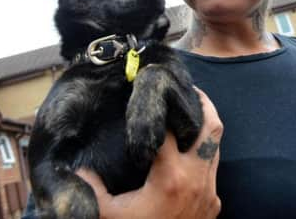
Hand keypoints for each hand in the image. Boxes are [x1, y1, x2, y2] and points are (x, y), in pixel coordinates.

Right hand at [78, 88, 222, 218]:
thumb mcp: (108, 215)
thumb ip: (90, 190)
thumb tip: (78, 167)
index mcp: (171, 175)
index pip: (172, 128)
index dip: (164, 108)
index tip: (156, 93)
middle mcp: (197, 177)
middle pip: (211, 126)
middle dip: (202, 104)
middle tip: (190, 90)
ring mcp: (210, 190)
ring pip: (217, 145)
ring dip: (205, 128)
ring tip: (191, 114)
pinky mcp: (214, 203)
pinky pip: (213, 169)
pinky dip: (204, 155)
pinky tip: (188, 155)